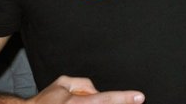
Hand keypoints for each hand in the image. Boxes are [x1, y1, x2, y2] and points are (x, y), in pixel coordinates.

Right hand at [27, 76, 143, 103]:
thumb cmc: (46, 101)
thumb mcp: (62, 83)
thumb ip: (83, 84)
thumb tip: (97, 92)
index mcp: (78, 103)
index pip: (106, 98)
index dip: (124, 98)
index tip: (139, 96)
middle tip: (137, 101)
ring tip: (104, 98)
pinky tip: (99, 100)